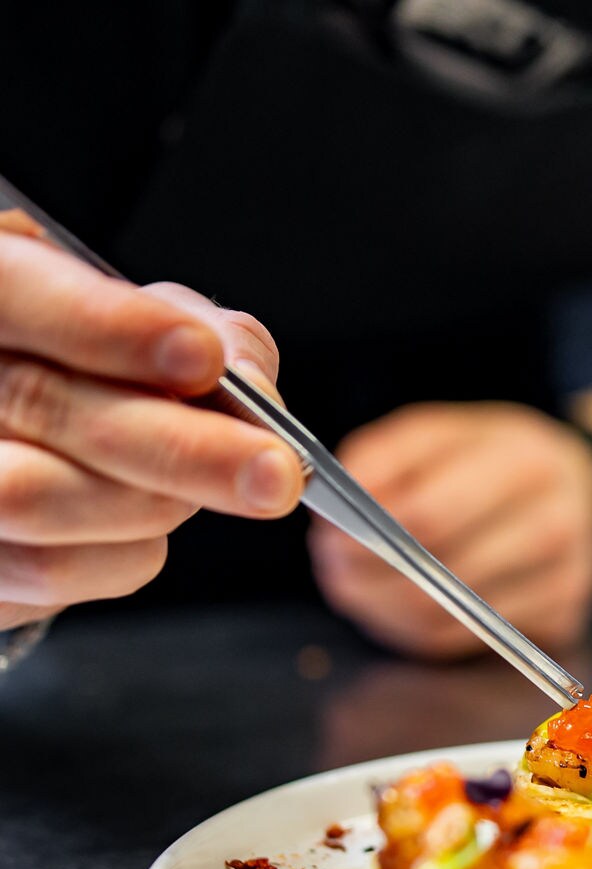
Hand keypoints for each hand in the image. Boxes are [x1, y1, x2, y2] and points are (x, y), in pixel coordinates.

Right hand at [0, 212, 302, 629]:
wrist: (30, 443)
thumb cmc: (91, 366)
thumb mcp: (148, 321)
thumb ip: (202, 330)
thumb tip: (250, 387)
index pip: (13, 288)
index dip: (105, 324)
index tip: (203, 358)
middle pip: (38, 403)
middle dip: (180, 445)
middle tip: (277, 472)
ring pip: (36, 497)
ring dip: (155, 501)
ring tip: (212, 490)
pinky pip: (53, 570)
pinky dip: (130, 553)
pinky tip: (146, 525)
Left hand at [309, 402, 591, 658]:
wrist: (576, 485)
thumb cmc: (495, 459)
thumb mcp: (443, 434)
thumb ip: (385, 458)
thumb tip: (343, 497)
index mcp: (526, 463)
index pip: (432, 515)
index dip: (369, 535)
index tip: (329, 538)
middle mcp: (557, 523)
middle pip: (440, 575)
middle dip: (370, 578)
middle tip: (333, 569)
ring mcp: (566, 578)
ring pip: (448, 618)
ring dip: (384, 609)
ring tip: (356, 586)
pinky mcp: (563, 620)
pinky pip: (466, 642)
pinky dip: (417, 630)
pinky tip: (397, 605)